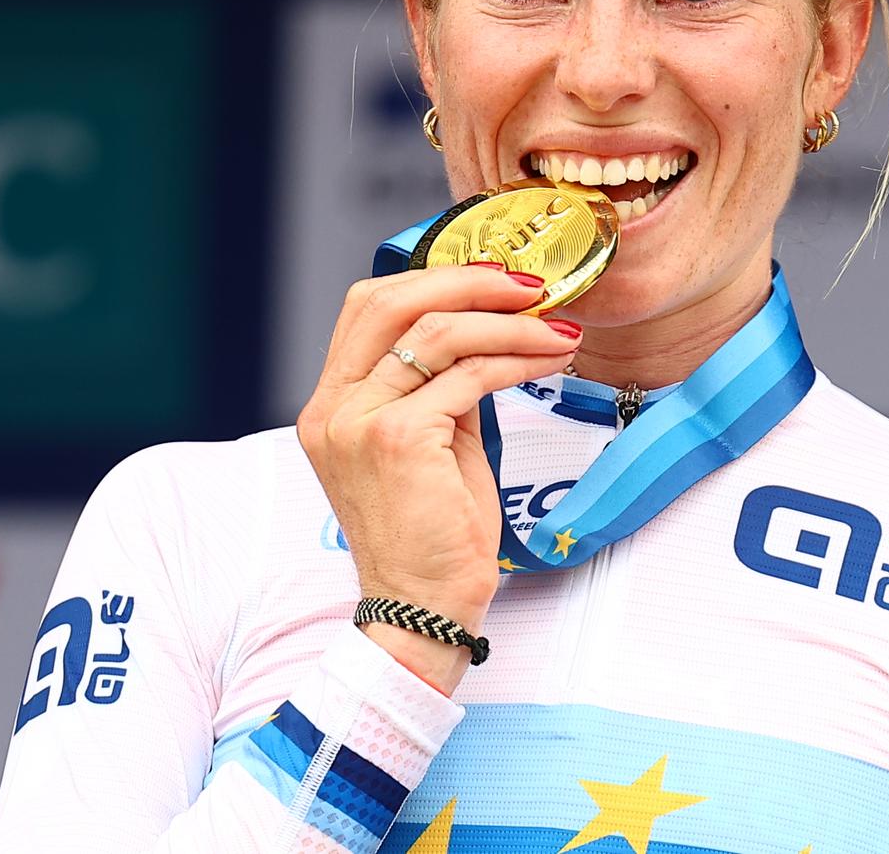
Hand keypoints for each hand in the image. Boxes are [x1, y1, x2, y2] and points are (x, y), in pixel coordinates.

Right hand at [297, 264, 580, 692]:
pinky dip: (517, 359)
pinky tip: (550, 360)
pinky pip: (467, 376)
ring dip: (509, 324)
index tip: (496, 281)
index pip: (369, 308)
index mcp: (330, 404)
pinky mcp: (398, 440)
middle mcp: (333, 408)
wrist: (423, 610)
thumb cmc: (433, 535)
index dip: (434, 278)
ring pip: (437, 333)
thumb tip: (488, 333)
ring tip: (558, 330)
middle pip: (390, 300)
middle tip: (529, 288)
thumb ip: (439, 387)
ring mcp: (358, 422)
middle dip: (468, 281)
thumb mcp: (428, 444)